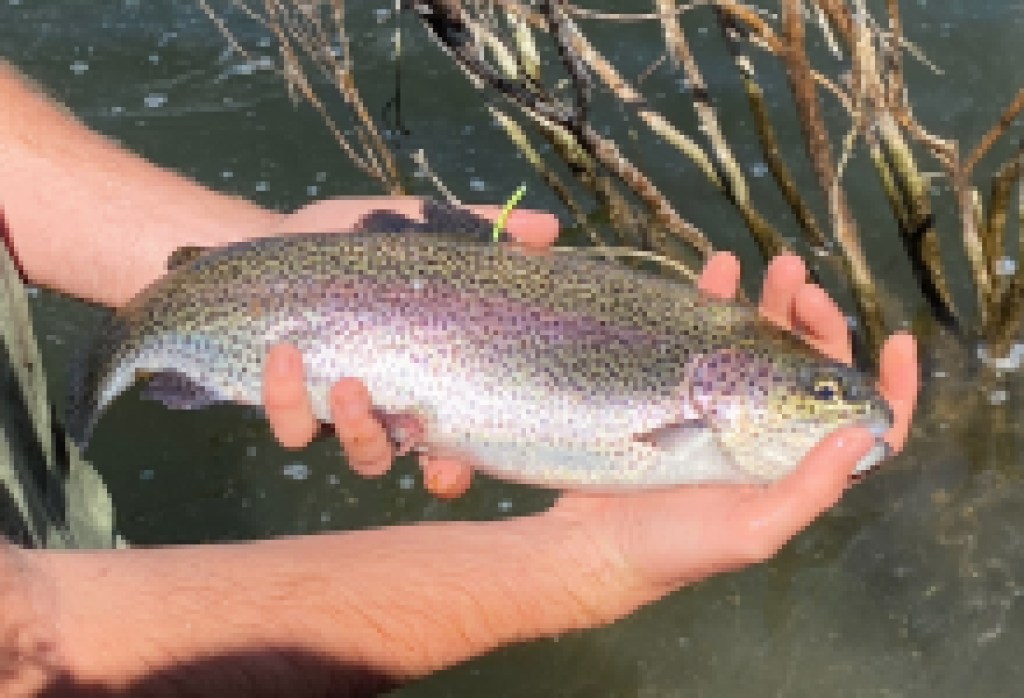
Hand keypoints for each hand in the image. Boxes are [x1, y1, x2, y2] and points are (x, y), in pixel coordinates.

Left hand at [260, 197, 558, 493]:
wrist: (271, 244)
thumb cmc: (352, 244)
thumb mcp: (416, 228)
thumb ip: (480, 231)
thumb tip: (548, 229)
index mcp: (421, 382)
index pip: (447, 445)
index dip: (455, 470)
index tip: (458, 465)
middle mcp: (380, 408)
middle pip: (398, 460)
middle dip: (409, 457)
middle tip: (408, 428)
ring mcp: (331, 410)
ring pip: (352, 451)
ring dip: (354, 427)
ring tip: (349, 382)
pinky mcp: (286, 400)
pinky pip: (291, 425)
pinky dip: (288, 396)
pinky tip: (287, 353)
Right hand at [546, 251, 917, 591]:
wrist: (597, 542)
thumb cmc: (678, 548)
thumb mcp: (753, 530)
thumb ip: (810, 488)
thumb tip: (863, 433)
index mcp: (796, 466)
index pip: (862, 426)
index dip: (890, 387)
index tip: (898, 341)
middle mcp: (768, 433)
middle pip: (810, 368)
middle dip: (818, 323)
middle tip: (804, 288)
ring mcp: (722, 408)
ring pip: (762, 343)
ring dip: (773, 302)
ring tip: (776, 267)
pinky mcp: (678, 390)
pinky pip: (704, 336)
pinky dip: (715, 301)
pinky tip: (719, 271)